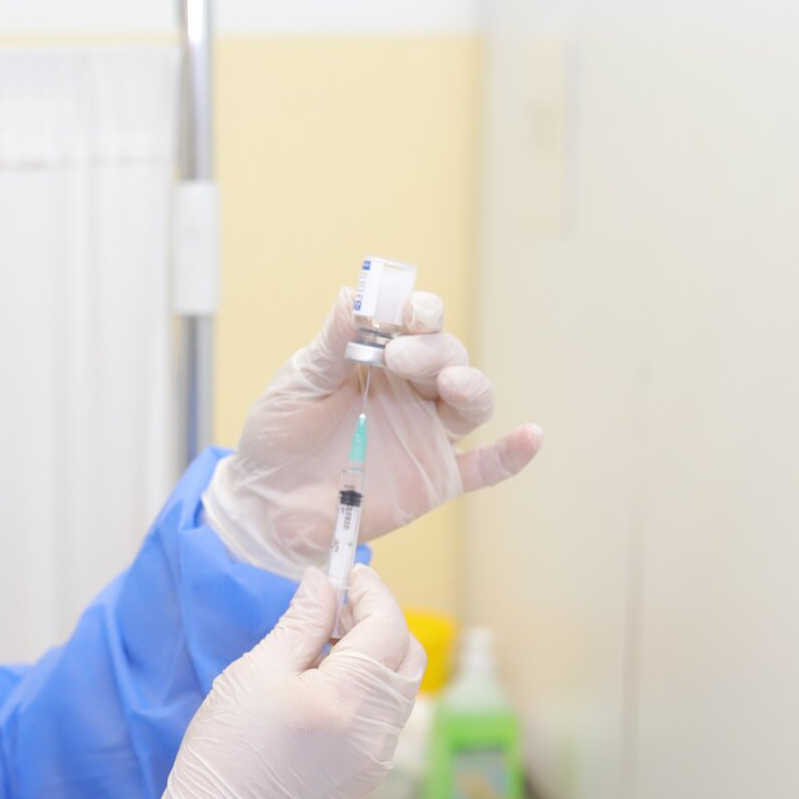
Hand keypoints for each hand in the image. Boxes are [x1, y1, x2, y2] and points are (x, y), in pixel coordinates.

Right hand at [140, 565, 425, 798]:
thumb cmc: (229, 748)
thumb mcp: (256, 671)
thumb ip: (301, 622)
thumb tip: (323, 584)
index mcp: (349, 696)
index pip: (387, 626)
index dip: (371, 592)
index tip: (349, 573)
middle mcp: (377, 727)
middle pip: (408, 656)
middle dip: (381, 622)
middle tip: (337, 608)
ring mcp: (378, 755)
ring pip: (401, 688)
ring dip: (377, 656)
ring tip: (326, 647)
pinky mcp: (368, 773)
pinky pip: (385, 716)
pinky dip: (369, 689)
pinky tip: (327, 687)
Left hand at [204, 288, 543, 574]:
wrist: (266, 502)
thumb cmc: (280, 434)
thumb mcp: (299, 382)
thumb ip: (331, 344)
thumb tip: (354, 296)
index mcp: (382, 358)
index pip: (417, 323)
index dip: (420, 311)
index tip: (405, 312)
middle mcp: (413, 391)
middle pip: (448, 357)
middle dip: (432, 350)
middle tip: (398, 356)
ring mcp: (427, 434)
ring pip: (471, 402)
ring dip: (471, 387)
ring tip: (452, 384)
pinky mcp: (434, 479)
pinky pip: (483, 467)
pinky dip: (511, 454)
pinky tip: (532, 437)